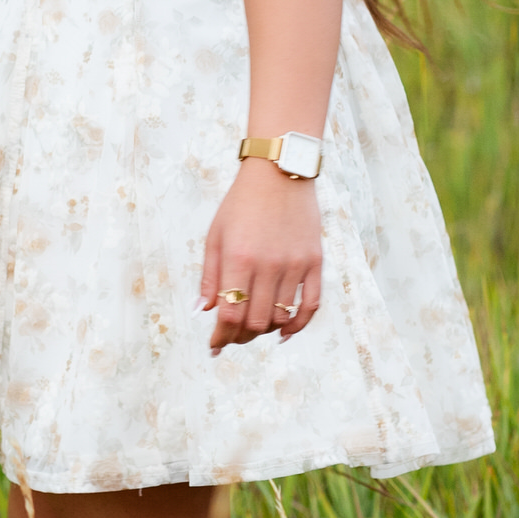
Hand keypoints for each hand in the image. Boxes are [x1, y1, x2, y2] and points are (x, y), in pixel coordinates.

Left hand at [200, 163, 321, 350]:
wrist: (280, 172)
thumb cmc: (241, 204)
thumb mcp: (215, 236)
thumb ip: (209, 276)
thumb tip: (203, 312)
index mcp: (239, 258)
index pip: (230, 314)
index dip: (221, 336)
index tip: (214, 345)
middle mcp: (268, 265)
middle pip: (255, 322)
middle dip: (240, 337)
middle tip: (231, 337)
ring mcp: (295, 264)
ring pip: (281, 317)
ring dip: (264, 330)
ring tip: (253, 328)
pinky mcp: (315, 261)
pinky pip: (311, 305)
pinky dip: (298, 325)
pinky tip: (284, 332)